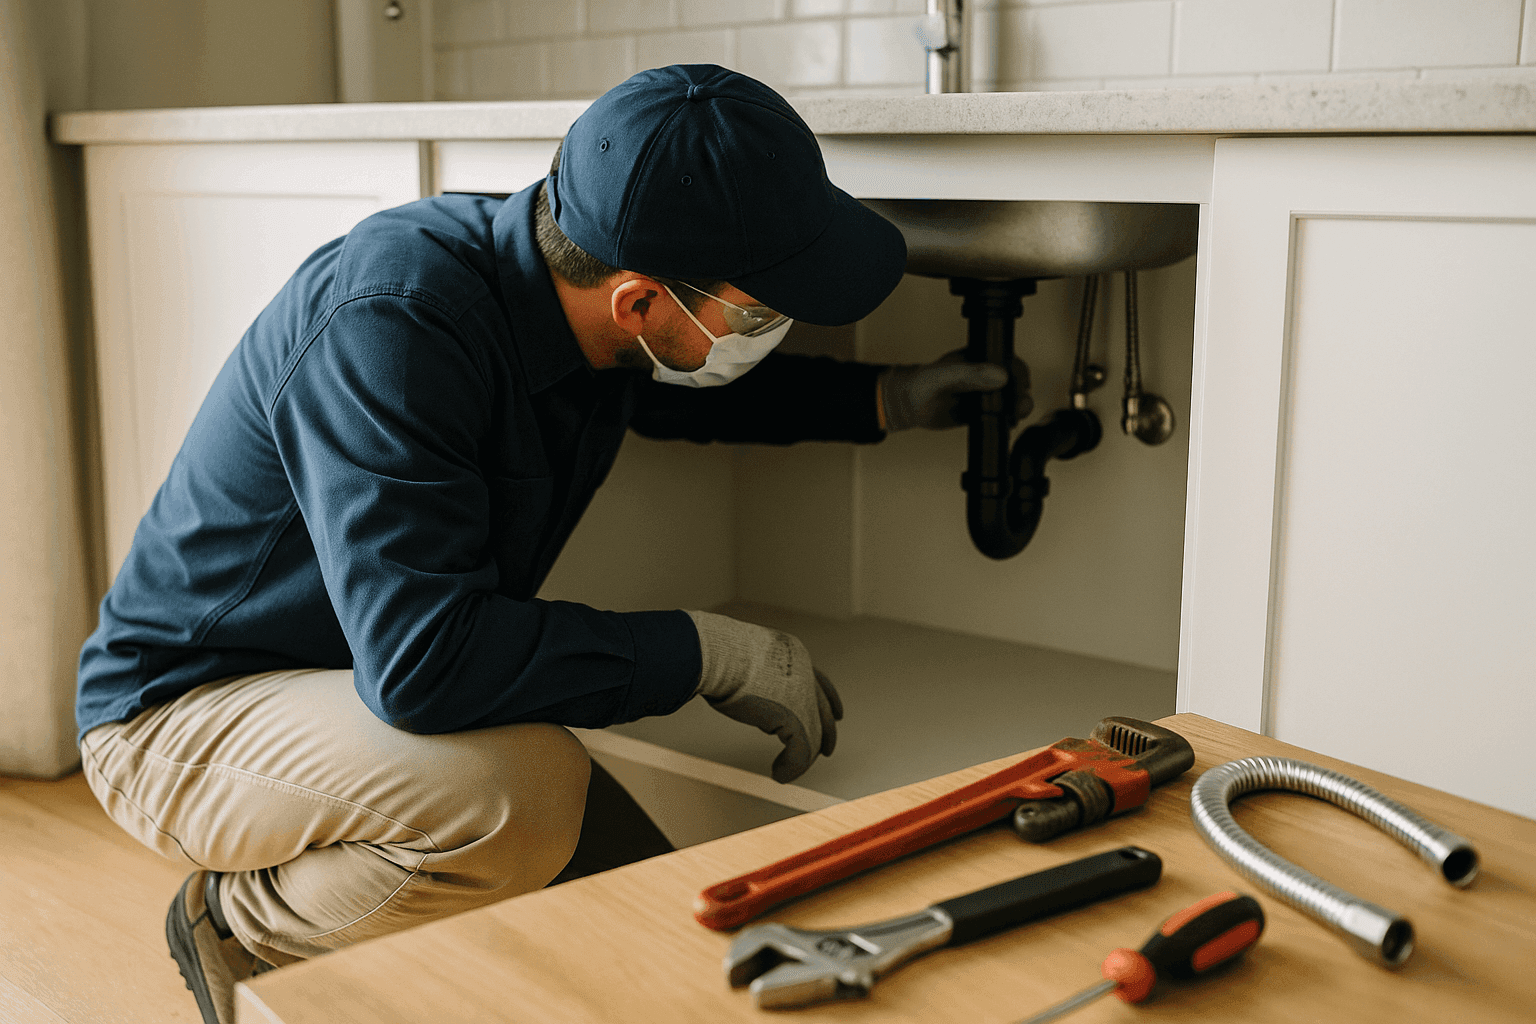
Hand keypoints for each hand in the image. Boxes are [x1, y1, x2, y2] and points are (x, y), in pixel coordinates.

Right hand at [687, 611, 842, 783]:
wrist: (714, 653)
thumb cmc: (715, 654)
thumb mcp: (743, 659)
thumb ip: (754, 674)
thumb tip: (745, 690)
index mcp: (793, 653)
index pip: (820, 680)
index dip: (831, 700)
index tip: (839, 714)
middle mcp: (804, 671)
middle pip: (823, 710)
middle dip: (826, 734)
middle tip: (825, 752)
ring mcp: (802, 694)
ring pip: (813, 735)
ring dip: (799, 758)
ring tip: (783, 771)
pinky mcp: (796, 716)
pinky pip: (802, 750)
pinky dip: (791, 767)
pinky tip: (778, 774)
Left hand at [878, 349, 1032, 430]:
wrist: (903, 406)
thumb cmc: (918, 383)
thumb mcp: (944, 375)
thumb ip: (970, 374)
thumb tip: (1000, 376)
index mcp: (976, 359)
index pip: (1006, 360)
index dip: (1018, 371)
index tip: (1021, 384)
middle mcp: (981, 375)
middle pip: (1012, 381)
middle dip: (1022, 393)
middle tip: (1021, 405)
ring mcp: (979, 394)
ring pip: (1007, 400)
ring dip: (1017, 408)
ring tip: (1015, 416)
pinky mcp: (975, 412)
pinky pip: (996, 416)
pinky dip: (1005, 420)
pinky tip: (1006, 425)